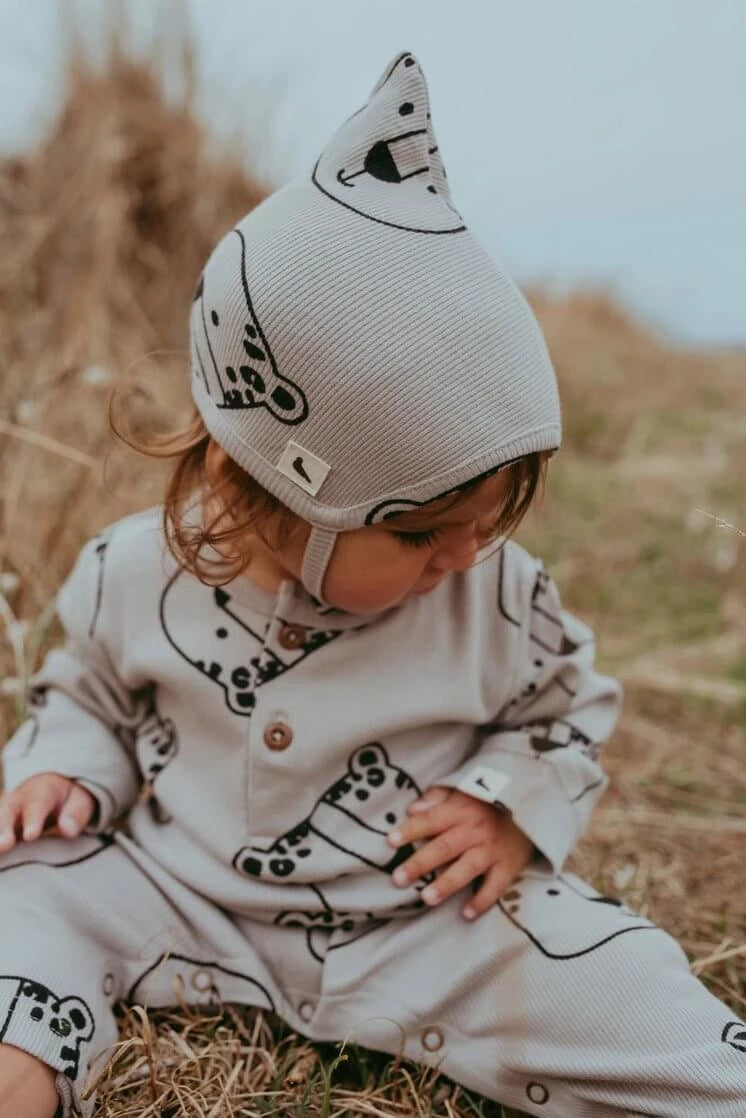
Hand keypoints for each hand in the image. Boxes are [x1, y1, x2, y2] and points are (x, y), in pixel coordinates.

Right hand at [0, 773, 95, 851]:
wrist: (51, 789)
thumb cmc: (68, 801)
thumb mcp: (79, 802)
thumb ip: (75, 815)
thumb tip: (67, 830)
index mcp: (42, 791)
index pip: (37, 804)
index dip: (33, 820)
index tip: (31, 836)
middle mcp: (18, 799)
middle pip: (7, 811)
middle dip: (3, 827)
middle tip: (3, 845)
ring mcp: (5, 811)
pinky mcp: (1, 824)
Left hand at [387, 786, 533, 919]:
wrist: (533, 806)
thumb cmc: (490, 800)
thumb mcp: (464, 789)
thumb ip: (437, 796)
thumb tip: (411, 809)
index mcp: (461, 809)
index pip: (431, 819)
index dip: (411, 829)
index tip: (390, 841)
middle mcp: (475, 830)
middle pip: (444, 847)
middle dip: (420, 863)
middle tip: (398, 878)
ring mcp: (492, 849)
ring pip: (467, 867)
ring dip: (447, 884)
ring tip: (426, 898)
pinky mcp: (509, 866)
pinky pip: (495, 886)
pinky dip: (482, 900)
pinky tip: (466, 914)